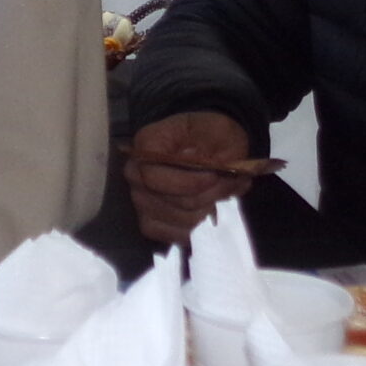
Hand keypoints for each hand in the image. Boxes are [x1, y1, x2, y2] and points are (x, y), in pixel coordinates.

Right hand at [125, 110, 253, 242]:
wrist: (209, 143)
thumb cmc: (212, 134)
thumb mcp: (220, 131)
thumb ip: (216, 151)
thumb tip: (209, 171)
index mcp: (146, 145)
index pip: (153, 176)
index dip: (187, 182)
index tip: (215, 176)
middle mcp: (135, 174)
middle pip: (172, 201)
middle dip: (207, 196)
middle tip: (229, 184)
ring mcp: (140, 200)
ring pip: (180, 219)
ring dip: (209, 209)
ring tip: (225, 193)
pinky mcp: (151, 222)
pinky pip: (177, 234)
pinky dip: (200, 225)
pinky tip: (210, 208)